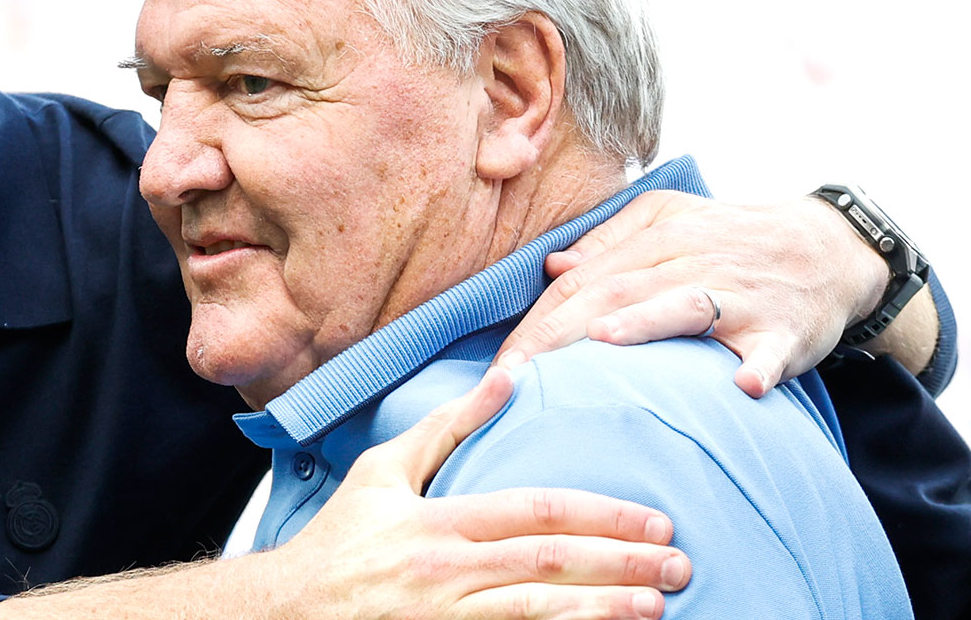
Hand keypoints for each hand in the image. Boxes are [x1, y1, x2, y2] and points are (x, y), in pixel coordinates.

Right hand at [273, 367, 688, 619]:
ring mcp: (447, 617)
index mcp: (436, 521)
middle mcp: (445, 570)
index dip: (598, 514)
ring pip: (538, 612)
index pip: (532, 512)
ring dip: (603, 608)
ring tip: (657, 604)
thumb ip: (448, 425)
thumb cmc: (341, 536)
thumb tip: (507, 374)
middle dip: (620, 562)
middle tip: (679, 562)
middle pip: (547, 563)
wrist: (292, 609)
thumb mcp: (383, 470)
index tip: (652, 519)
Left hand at [494, 191, 889, 397]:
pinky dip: (761, 365)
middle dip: (561, 333)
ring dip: (646, 323)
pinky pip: (772, 348)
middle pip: (615, 293)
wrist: (831, 246)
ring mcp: (739, 296)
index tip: (500, 363)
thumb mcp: (671, 221)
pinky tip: (744, 385)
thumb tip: (554, 266)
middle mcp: (691, 263)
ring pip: (685, 304)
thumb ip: (611, 241)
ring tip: (604, 342)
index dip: (537, 319)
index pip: (582, 281)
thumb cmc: (733, 239)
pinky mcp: (785, 328)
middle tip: (517, 375)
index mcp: (657, 240)